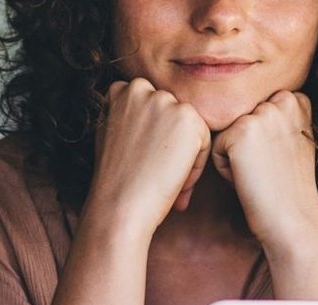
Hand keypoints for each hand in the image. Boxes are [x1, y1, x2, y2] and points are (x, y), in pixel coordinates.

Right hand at [89, 78, 211, 230]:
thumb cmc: (116, 179)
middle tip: (157, 173)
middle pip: (172, 114)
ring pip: (189, 127)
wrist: (120, 204)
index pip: (151, 106)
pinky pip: (204, 140)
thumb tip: (156, 120)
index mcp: (121, 90)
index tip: (144, 160)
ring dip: (184, 152)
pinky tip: (177, 181)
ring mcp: (165, 100)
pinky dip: (196, 164)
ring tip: (167, 179)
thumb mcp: (112, 135)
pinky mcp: (187, 117)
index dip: (152, 137)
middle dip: (170, 142)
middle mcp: (141, 88)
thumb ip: (130, 117)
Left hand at [213, 91, 317, 250]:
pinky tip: (249, 180)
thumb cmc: (290, 189)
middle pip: (241, 119)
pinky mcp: (240, 131)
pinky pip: (215, 148)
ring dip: (235, 156)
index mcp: (298, 99)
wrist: (293, 221)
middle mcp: (283, 99)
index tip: (281, 159)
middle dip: (247, 145)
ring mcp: (262, 114)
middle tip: (270, 169)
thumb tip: (248, 109)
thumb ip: (280, 117)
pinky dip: (225, 169)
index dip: (263, 139)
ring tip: (260, 174)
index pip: (257, 110)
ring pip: (227, 133)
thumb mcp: (297, 141)